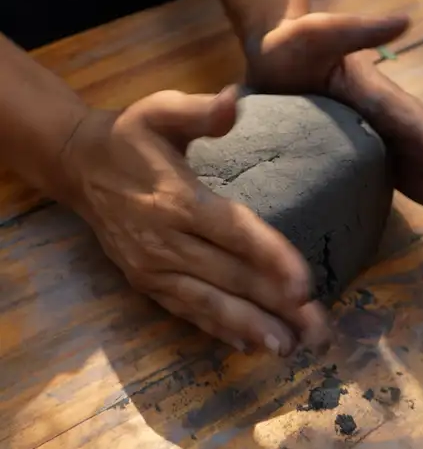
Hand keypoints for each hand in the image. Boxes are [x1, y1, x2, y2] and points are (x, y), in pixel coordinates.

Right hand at [61, 87, 329, 354]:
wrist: (78, 166)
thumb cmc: (129, 135)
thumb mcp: (160, 109)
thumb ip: (200, 110)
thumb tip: (235, 100)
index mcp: (176, 198)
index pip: (232, 232)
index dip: (271, 259)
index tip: (306, 286)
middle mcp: (165, 241)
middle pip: (230, 277)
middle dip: (277, 307)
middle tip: (320, 332)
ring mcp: (153, 267)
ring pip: (209, 303)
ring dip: (252, 327)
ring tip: (290, 348)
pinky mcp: (145, 281)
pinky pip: (186, 310)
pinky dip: (218, 329)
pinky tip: (248, 344)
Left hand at [247, 13, 422, 231]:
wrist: (271, 52)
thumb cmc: (292, 42)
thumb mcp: (318, 32)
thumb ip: (357, 30)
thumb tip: (405, 21)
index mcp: (377, 93)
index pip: (415, 128)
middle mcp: (386, 116)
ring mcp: (377, 133)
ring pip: (420, 166)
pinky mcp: (362, 147)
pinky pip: (400, 171)